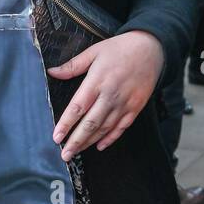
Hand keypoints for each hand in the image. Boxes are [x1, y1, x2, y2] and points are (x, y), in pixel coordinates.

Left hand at [47, 30, 163, 160]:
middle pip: (90, 123)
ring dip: (90, 142)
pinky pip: (122, 127)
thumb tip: (52, 72)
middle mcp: (110, 95)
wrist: (151, 48)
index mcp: (97, 81)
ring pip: (104, 128)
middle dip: (76, 141)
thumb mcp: (94, 52)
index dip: (66, 124)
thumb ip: (73, 65)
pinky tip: (100, 146)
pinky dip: (111, 138)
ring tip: (76, 152)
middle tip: (65, 155)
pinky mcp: (136, 107)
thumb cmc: (119, 49)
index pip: (77, 107)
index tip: (56, 137)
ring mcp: (124, 103)